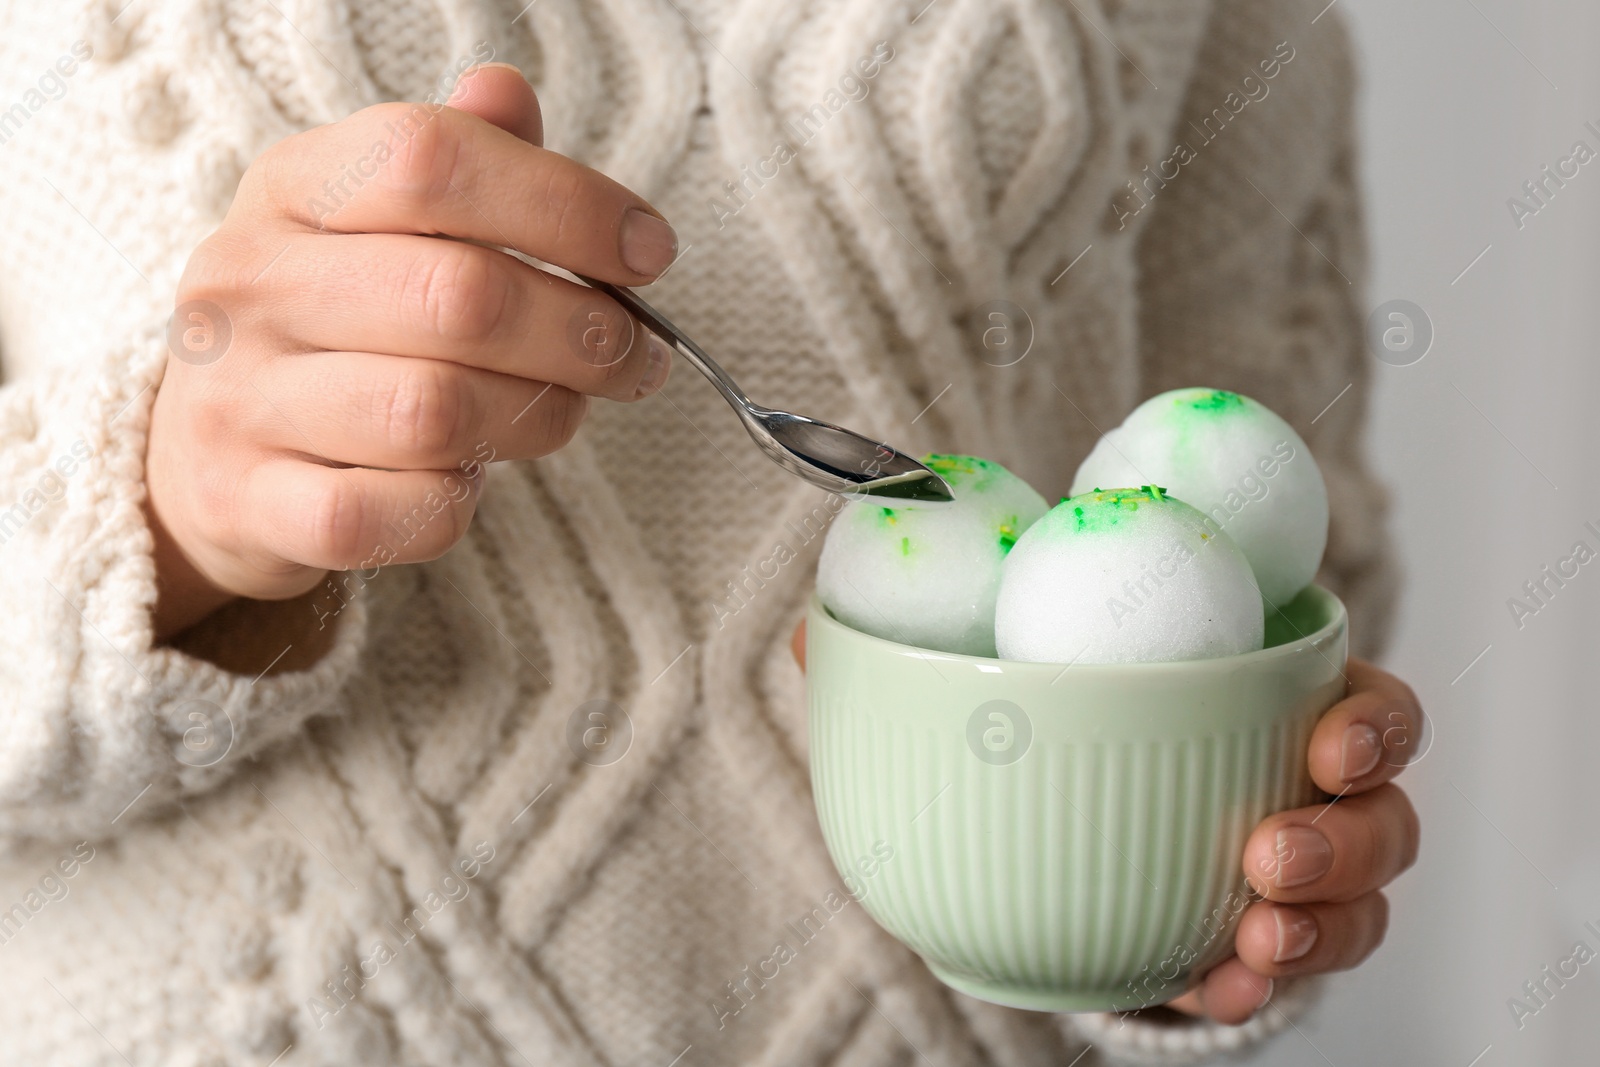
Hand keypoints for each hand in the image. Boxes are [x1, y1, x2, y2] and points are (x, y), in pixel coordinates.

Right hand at [146, 64, 675, 637]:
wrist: (202, 458)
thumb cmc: (329, 327)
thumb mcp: (373, 221)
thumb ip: (456, 160)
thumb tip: (508, 94)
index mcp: (292, 188)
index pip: (433, 160)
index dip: (564, 203)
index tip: (646, 251)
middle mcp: (251, 282)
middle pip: (461, 296)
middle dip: (582, 332)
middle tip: (634, 355)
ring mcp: (241, 398)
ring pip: (436, 412)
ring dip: (537, 417)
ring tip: (561, 410)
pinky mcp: (251, 504)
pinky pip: (395, 512)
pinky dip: (457, 504)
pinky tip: (463, 481)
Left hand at [789, 623, 1420, 1026]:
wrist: (1025, 852)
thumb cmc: (1023, 742)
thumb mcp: (970, 689)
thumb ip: (901, 659)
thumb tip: (805, 635)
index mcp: (1255, 697)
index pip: (1361, 698)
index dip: (1371, 720)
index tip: (1328, 743)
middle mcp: (1294, 785)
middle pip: (1382, 810)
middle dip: (1345, 838)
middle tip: (1265, 856)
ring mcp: (1285, 872)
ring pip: (1360, 901)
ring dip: (1320, 923)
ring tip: (1249, 939)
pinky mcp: (1255, 943)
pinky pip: (1291, 970)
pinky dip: (1260, 982)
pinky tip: (1216, 985)